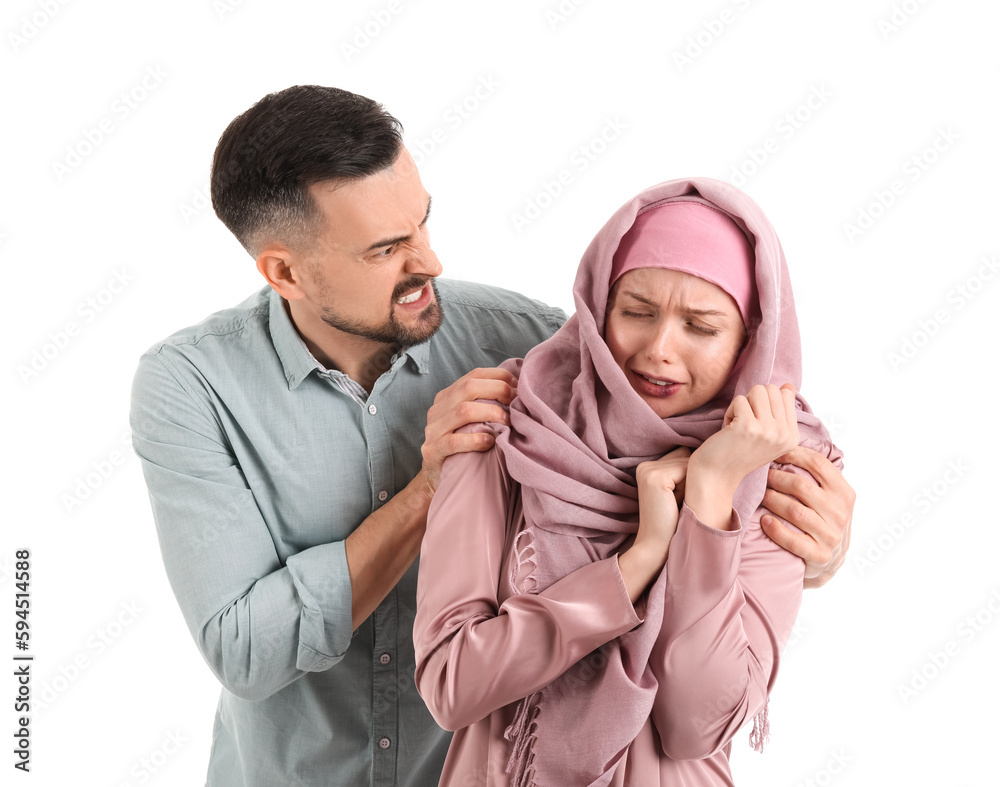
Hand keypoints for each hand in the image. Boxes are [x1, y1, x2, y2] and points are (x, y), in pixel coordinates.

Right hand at [418, 367, 516, 496]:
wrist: (437, 476)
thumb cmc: (464, 446)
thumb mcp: (472, 421)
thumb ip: (486, 405)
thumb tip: (518, 390)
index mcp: (447, 396)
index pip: (474, 375)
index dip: (499, 377)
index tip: (518, 387)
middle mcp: (438, 409)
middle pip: (468, 388)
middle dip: (498, 391)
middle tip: (516, 403)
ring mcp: (433, 430)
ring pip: (462, 411)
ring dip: (490, 413)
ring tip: (507, 422)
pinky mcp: (432, 450)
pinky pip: (454, 441)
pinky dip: (475, 440)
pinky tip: (490, 442)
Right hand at [619, 447, 689, 602]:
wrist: (656, 547)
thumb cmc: (671, 523)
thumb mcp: (676, 492)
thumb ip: (681, 472)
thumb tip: (703, 454)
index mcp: (647, 468)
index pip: (680, 457)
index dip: (689, 476)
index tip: (682, 497)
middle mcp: (644, 466)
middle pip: (685, 457)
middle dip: (691, 478)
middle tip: (679, 502)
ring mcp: (648, 471)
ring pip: (687, 463)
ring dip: (691, 483)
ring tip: (678, 504)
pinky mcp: (655, 478)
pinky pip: (686, 471)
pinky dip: (689, 487)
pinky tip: (679, 503)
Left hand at [686, 384, 799, 528]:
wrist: (716, 477)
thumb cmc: (737, 453)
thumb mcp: (767, 435)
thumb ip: (779, 411)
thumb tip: (788, 385)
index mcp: (793, 436)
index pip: (785, 394)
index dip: (764, 403)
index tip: (756, 424)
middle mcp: (784, 434)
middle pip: (771, 389)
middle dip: (752, 401)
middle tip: (744, 424)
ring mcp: (768, 430)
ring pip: (756, 391)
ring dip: (741, 405)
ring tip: (737, 426)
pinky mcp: (748, 426)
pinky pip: (739, 400)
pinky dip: (729, 413)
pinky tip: (728, 431)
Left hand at [760, 445, 854, 587]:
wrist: (831, 559)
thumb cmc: (823, 517)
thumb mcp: (829, 495)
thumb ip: (816, 475)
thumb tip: (786, 440)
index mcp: (844, 492)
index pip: (818, 463)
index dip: (793, 454)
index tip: (773, 452)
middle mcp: (841, 513)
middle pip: (801, 486)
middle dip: (776, 478)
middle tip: (760, 475)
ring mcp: (831, 536)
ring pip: (794, 511)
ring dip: (771, 500)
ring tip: (759, 495)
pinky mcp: (819, 555)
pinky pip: (793, 540)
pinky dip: (776, 529)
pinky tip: (764, 521)